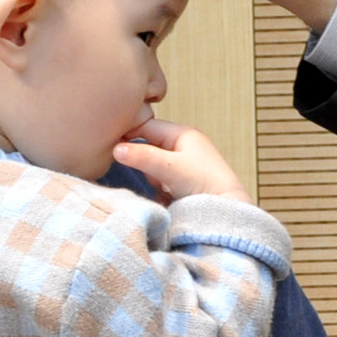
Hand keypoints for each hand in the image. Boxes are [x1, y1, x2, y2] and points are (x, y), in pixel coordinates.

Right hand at [109, 116, 249, 203]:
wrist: (227, 210)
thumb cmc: (204, 183)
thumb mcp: (169, 167)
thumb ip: (142, 157)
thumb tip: (116, 149)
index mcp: (182, 134)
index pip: (147, 126)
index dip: (128, 133)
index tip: (109, 144)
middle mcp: (182, 145)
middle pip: (148, 145)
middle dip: (142, 159)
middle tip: (139, 169)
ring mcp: (182, 164)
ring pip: (152, 164)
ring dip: (151, 175)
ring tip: (161, 186)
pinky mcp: (182, 181)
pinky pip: (159, 178)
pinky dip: (157, 185)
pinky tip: (164, 193)